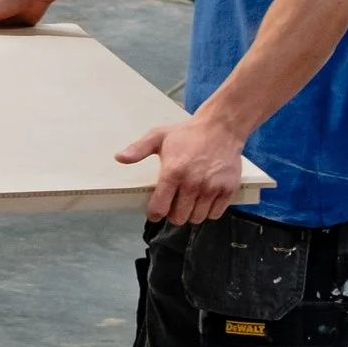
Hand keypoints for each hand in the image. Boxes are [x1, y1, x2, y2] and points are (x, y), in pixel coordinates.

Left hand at [116, 111, 245, 225]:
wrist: (221, 127)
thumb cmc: (188, 134)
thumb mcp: (158, 136)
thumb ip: (138, 149)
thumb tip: (119, 158)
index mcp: (173, 172)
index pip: (159, 208)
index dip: (155, 214)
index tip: (155, 212)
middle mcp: (192, 183)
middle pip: (179, 217)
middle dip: (174, 214)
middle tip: (175, 203)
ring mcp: (211, 188)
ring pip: (197, 219)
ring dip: (191, 214)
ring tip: (190, 202)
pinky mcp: (228, 189)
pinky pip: (215, 214)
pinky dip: (209, 211)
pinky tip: (204, 200)